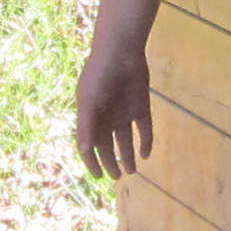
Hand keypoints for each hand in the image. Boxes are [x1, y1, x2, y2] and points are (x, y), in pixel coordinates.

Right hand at [74, 38, 154, 178]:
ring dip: (128, 155)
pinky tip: (146, 154)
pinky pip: (144, 128)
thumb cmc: (99, 76)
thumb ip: (86, 126)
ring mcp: (124, 112)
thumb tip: (85, 150)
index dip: (92, 161)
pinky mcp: (141, 106)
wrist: (121, 52)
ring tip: (132, 171)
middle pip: (108, 145)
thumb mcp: (89, 102)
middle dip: (111, 162)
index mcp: (90, 117)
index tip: (98, 177)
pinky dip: (145, 141)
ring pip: (126, 139)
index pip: (89, 145)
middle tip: (118, 177)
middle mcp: (107, 117)